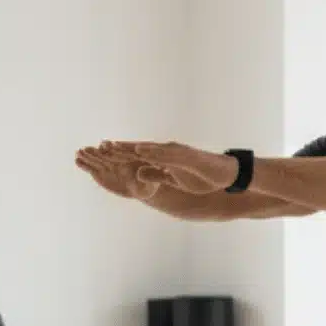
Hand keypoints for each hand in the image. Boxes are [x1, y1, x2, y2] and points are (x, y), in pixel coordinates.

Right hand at [74, 144, 158, 200]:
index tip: (109, 145)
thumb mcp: (153, 183)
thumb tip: (143, 173)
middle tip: (89, 148)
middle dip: (99, 151)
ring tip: (79, 152)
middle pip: (107, 154)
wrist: (139, 189)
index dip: (116, 149)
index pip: (123, 152)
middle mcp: (117, 158)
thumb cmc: (149, 186)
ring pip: (97, 159)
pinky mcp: (99, 171)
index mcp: (131, 158)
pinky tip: (77, 161)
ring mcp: (107, 164)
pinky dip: (85, 165)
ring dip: (88, 155)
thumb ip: (150, 176)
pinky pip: (91, 168)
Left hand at [108, 140, 238, 193]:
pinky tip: (139, 150)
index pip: (138, 157)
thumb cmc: (204, 177)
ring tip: (112, 146)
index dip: (120, 156)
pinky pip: (166, 153)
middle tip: (97, 147)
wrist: (227, 174)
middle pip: (139, 150)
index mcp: (164, 159)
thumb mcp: (175, 179)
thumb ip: (157, 175)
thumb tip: (139, 173)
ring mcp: (177, 152)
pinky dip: (151, 151)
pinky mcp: (186, 155)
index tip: (102, 155)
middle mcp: (168, 152)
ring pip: (149, 149)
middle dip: (119, 149)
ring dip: (130, 147)